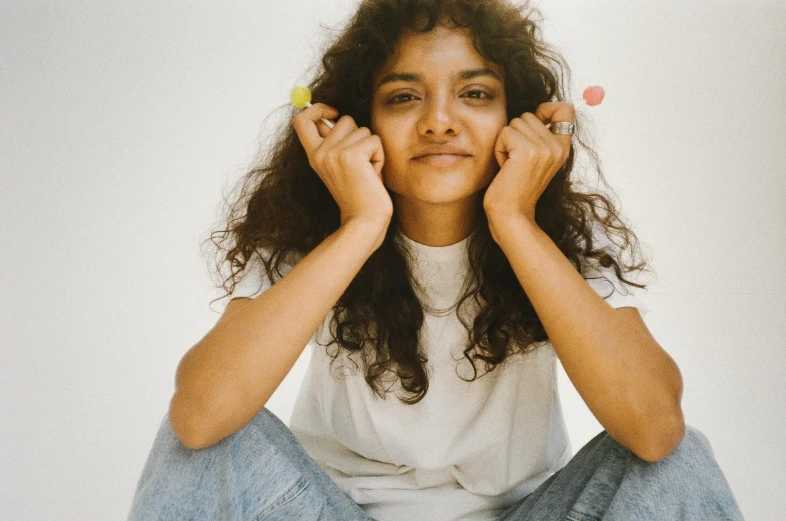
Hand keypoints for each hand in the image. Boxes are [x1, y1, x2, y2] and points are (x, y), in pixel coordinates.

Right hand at [293, 103, 392, 226]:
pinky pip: (374, 141)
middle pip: (344, 119)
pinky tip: (373, 175)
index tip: (334, 113)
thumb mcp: (338, 167)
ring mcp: (334, 154)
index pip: (301, 120)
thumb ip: (333, 144)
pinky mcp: (352, 155)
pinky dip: (380, 156)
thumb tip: (334, 116)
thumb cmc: (358, 196)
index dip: (317, 108)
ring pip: (363, 129)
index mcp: (313, 156)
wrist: (363, 222)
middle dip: (359, 136)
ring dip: (371, 148)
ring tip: (367, 172)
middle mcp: (320, 153)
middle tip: (360, 164)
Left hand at [483, 102, 574, 223]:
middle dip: (515, 135)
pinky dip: (499, 149)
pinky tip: (505, 167)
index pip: (565, 109)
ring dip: (505, 143)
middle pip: (528, 115)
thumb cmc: (516, 188)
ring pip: (514, 123)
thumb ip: (539, 136)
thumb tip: (538, 110)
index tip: (536, 123)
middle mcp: (557, 147)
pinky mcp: (526, 151)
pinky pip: (504, 133)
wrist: (512, 215)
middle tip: (517, 161)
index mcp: (563, 148)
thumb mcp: (535, 159)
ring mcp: (544, 149)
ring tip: (511, 165)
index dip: (546, 109)